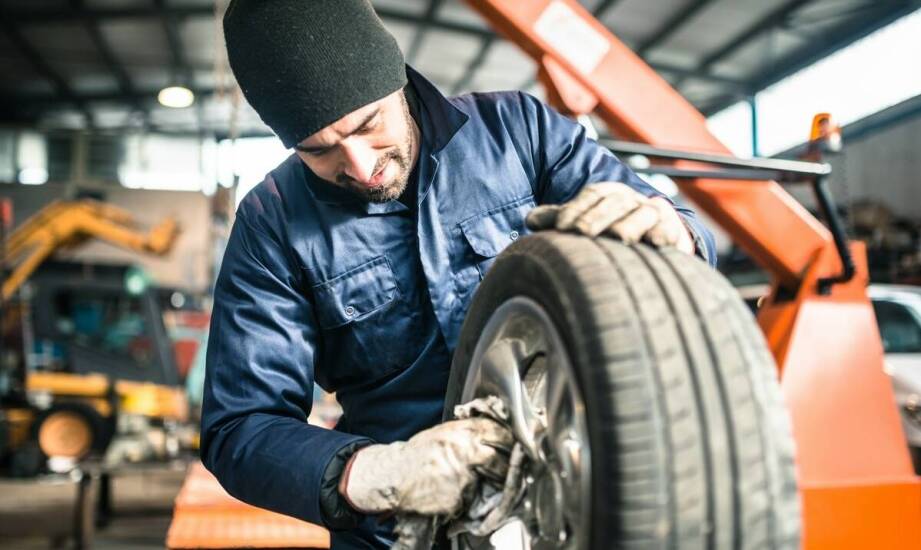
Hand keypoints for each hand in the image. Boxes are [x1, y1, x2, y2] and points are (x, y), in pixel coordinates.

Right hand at [339, 418, 512, 515]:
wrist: (394, 474)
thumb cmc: (419, 455)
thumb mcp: (443, 434)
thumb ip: (468, 433)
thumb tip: (497, 434)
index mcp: (461, 431)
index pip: (499, 432)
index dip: (509, 441)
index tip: (514, 447)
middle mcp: (463, 448)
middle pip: (501, 455)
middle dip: (507, 464)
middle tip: (508, 469)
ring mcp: (461, 473)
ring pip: (493, 477)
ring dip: (495, 481)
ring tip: (486, 481)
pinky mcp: (456, 495)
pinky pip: (475, 497)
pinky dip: (472, 497)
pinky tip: (461, 493)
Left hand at [526, 182, 694, 253]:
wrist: (656, 237)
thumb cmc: (611, 230)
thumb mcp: (585, 221)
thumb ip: (560, 218)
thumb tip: (529, 220)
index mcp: (608, 194)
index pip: (591, 195)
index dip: (576, 208)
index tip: (561, 227)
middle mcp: (630, 199)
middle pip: (614, 203)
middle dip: (597, 217)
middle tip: (582, 234)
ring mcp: (653, 212)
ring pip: (642, 213)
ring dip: (629, 224)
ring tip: (618, 238)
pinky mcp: (672, 229)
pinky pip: (669, 229)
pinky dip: (663, 235)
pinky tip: (655, 245)